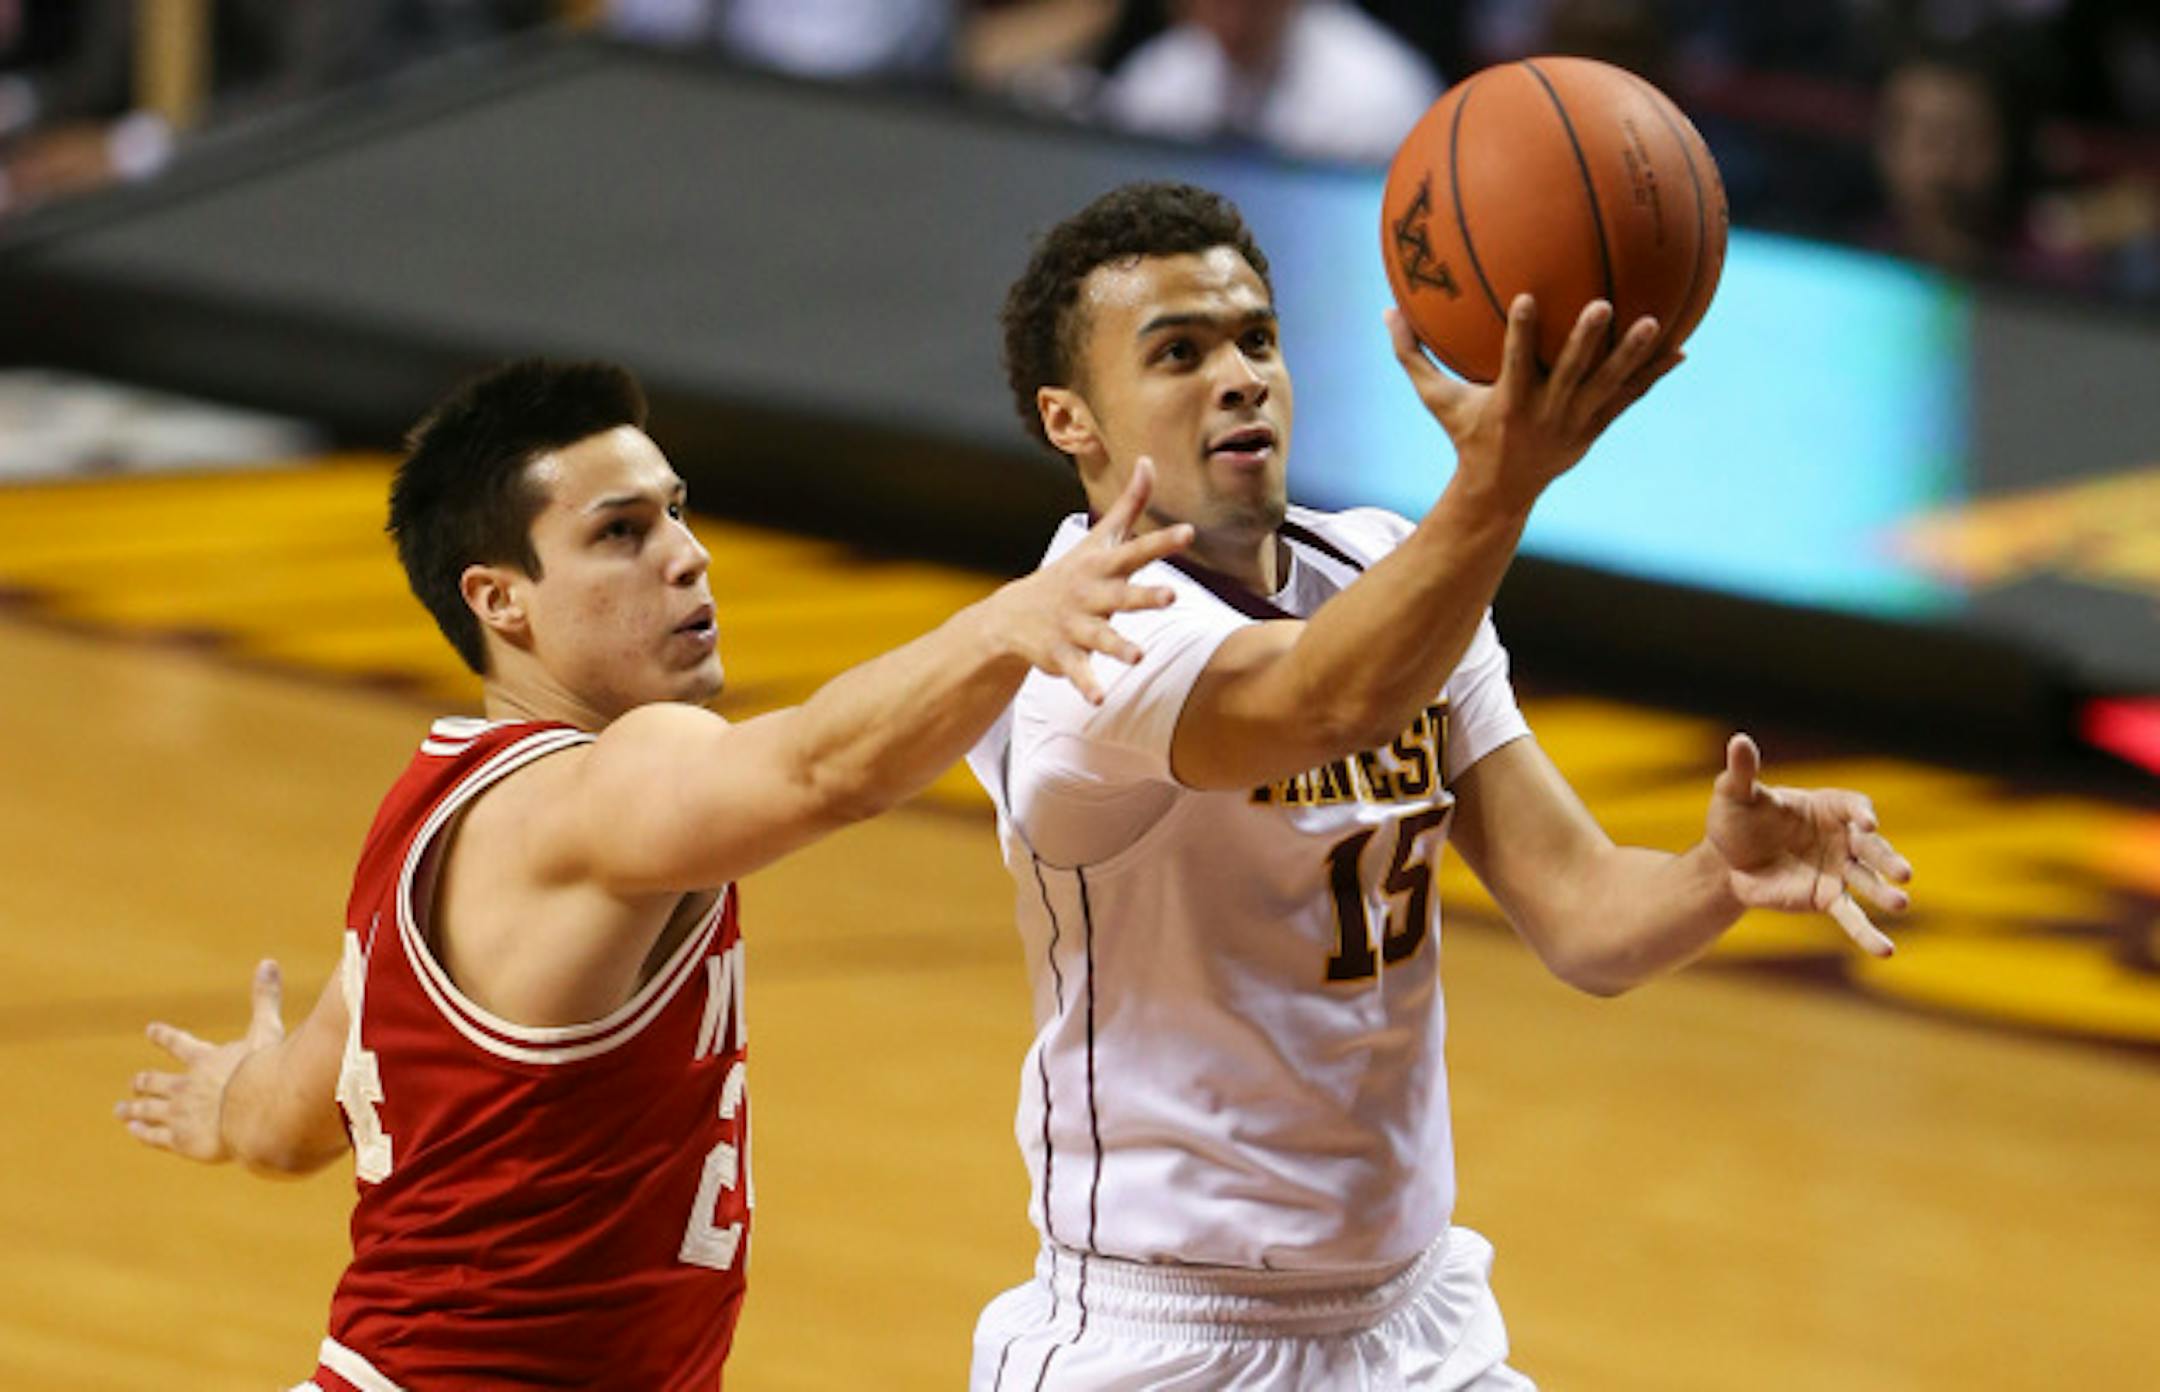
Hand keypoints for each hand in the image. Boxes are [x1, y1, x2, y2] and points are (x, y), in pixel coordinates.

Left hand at [115, 960, 286, 1162]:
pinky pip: (155, 1136)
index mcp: (204, 1060)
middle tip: (134, 1082)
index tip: (150, 1030)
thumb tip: (268, 962)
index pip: (179, 1044)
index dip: (164, 1037)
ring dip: (134, 1109)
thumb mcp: (266, 1031)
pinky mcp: (181, 1140)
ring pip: (149, 1110)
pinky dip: (143, 1132)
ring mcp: (180, 1114)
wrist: (255, 1112)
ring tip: (121, 1110)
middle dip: (144, 1082)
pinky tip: (134, 1131)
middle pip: (156, 1082)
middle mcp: (186, 1086)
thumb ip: (265, 1000)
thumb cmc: (263, 1071)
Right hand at [990, 457, 1192, 703]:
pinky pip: (1077, 671)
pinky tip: (1099, 700)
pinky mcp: (1061, 654)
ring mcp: (1073, 625)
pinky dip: (1086, 685)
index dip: (1162, 541)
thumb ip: (1130, 504)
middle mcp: (1089, 594)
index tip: (1188, 531)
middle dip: (1145, 596)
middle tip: (1172, 595)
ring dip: (1118, 647)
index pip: (1136, 550)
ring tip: (1138, 658)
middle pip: (1121, 594)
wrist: (1013, 615)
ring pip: (1100, 637)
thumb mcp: (1100, 539)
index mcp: (1102, 566)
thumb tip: (1148, 460)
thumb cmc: (1072, 573)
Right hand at [1387, 295, 1680, 514]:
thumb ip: (1413, 357)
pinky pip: (1628, 399)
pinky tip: (1682, 349)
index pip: (1515, 364)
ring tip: (1655, 323)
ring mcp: (1575, 423)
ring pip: (1607, 386)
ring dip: (1631, 356)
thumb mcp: (1436, 400)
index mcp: (1509, 403)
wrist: (1500, 491)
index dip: (1521, 334)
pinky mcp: (1595, 429)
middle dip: (1585, 341)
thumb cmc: (1465, 435)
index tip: (1527, 298)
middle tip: (1602, 305)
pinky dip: (1652, 376)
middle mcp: (1546, 413)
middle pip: (1570, 374)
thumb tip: (1387, 311)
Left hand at [1706, 735, 1912, 956]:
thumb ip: (1743, 772)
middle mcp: (1843, 837)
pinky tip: (1886, 952)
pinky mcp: (1827, 899)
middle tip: (1905, 873)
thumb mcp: (1735, 794)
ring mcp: (1839, 870)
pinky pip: (1851, 917)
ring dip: (1886, 894)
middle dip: (1888, 858)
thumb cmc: (1736, 819)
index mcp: (1828, 806)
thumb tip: (1739, 740)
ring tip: (1902, 905)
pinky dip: (1868, 935)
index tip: (1866, 822)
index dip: (1862, 813)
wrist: (1727, 860)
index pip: (1854, 806)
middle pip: (1872, 847)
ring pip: (1868, 882)